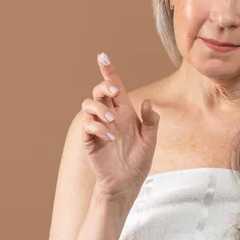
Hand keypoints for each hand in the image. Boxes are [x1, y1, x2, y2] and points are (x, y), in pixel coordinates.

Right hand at [81, 52, 160, 199]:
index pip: (115, 87)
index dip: (108, 71)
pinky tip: (110, 137)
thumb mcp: (151, 139)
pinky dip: (98, 127)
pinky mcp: (90, 140)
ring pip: (89, 105)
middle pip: (100, 91)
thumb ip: (151, 121)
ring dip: (101, 108)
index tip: (103, 56)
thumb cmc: (139, 160)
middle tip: (115, 92)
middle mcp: (110, 115)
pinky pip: (88, 126)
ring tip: (113, 122)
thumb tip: (148, 102)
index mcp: (125, 111)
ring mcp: (98, 127)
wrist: (127, 182)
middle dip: (104, 86)